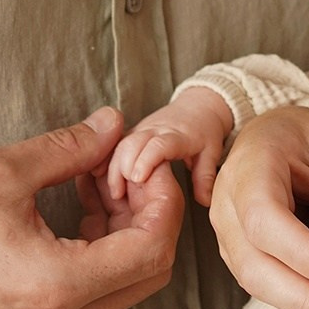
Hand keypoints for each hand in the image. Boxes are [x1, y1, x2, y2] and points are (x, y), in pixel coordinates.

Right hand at [0, 108, 182, 308]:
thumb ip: (68, 148)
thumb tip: (113, 124)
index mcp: (62, 285)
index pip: (153, 249)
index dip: (162, 200)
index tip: (144, 161)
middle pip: (148, 271)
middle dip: (150, 213)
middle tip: (125, 166)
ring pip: (122, 281)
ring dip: (123, 226)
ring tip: (95, 173)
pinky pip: (91, 288)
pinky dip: (97, 245)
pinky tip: (74, 199)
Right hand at [106, 88, 232, 206]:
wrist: (197, 107)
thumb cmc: (203, 131)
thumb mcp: (211, 153)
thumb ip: (205, 177)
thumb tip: (206, 201)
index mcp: (177, 135)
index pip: (159, 145)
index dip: (146, 160)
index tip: (137, 179)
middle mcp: (156, 129)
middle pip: (132, 144)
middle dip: (122, 168)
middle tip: (119, 194)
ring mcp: (142, 129)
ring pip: (120, 143)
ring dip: (112, 166)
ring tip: (112, 192)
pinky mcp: (132, 131)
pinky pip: (114, 143)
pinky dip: (105, 159)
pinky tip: (97, 176)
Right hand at [209, 108, 308, 308]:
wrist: (268, 137)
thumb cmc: (304, 136)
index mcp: (248, 169)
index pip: (265, 219)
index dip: (302, 252)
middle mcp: (228, 207)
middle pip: (256, 266)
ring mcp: (229, 236)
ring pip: (259, 285)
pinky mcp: (243, 256)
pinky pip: (269, 287)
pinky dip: (305, 303)